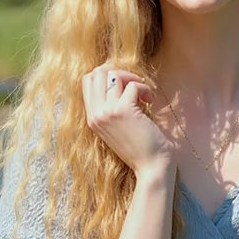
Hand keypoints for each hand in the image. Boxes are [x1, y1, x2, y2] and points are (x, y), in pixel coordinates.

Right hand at [82, 62, 174, 176]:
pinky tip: (150, 101)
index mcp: (92, 118)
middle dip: (118, 72)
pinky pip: (132, 85)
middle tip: (133, 85)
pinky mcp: (123, 110)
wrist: (151, 167)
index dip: (106, 75)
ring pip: (112, 74)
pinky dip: (144, 88)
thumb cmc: (140, 148)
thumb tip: (117, 81)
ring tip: (143, 93)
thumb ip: (112, 108)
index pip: (87, 81)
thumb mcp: (118, 127)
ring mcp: (107, 112)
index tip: (124, 84)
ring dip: (132, 78)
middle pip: (96, 73)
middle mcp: (96, 114)